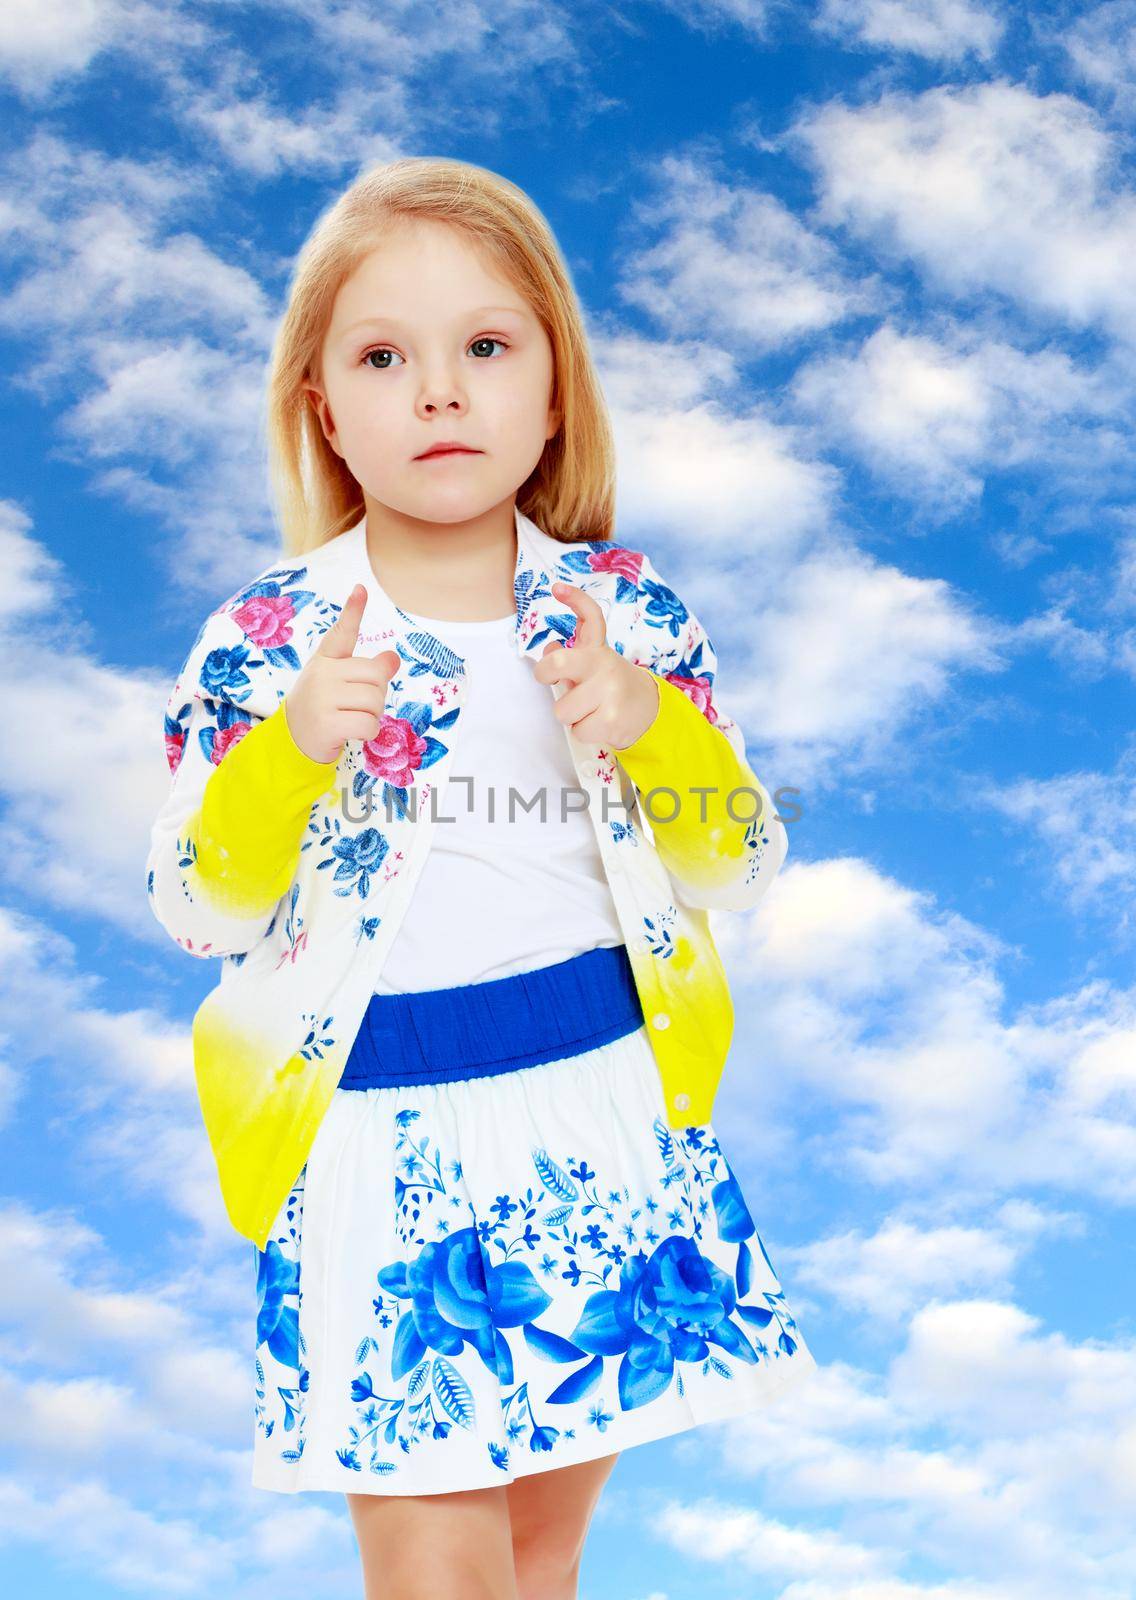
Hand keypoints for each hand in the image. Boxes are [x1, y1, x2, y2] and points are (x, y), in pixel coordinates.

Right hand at [284, 583, 400, 764]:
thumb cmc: (322, 707)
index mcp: (325, 661)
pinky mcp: (327, 723)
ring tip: (352, 718)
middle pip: (376, 676)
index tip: (361, 589)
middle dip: (377, 694)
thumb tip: (393, 658)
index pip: (342, 633)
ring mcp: (322, 698)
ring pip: (375, 701)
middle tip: (358, 705)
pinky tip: (353, 733)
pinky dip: (369, 732)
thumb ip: (366, 669)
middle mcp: (321, 674)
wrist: (293, 740)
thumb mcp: (340, 683)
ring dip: (373, 715)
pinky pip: (369, 724)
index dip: (353, 610)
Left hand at [532, 581, 659, 747]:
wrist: (648, 711)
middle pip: (558, 665)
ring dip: (571, 715)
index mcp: (598, 651)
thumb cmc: (610, 686)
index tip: (557, 587)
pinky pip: (577, 730)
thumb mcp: (593, 664)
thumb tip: (549, 648)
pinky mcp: (612, 721)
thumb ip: (571, 654)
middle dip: (545, 673)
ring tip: (588, 709)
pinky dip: (583, 731)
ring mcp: (609, 694)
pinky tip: (598, 723)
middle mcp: (605, 667)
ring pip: (562, 710)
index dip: (575, 599)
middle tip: (550, 679)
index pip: (591, 617)